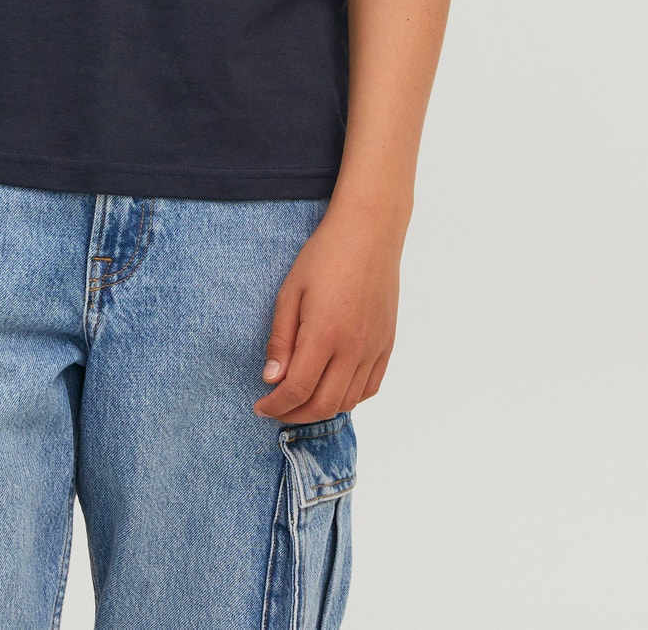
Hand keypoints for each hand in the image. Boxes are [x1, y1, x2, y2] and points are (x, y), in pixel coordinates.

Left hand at [252, 204, 401, 421]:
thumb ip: (281, 339)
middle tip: (276, 407)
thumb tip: (271, 379)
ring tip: (300, 399)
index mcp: (325, 334)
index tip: (260, 405)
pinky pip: (370, 387)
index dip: (275, 405)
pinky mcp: (387, 344)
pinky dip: (349, 398)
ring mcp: (374, 348)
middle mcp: (353, 348)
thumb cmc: (324, 256)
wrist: (368, 233)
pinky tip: (332, 388)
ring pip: (349, 401)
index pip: (297, 389)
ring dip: (321, 409)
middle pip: (324, 405)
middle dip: (295, 414)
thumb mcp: (290, 291)